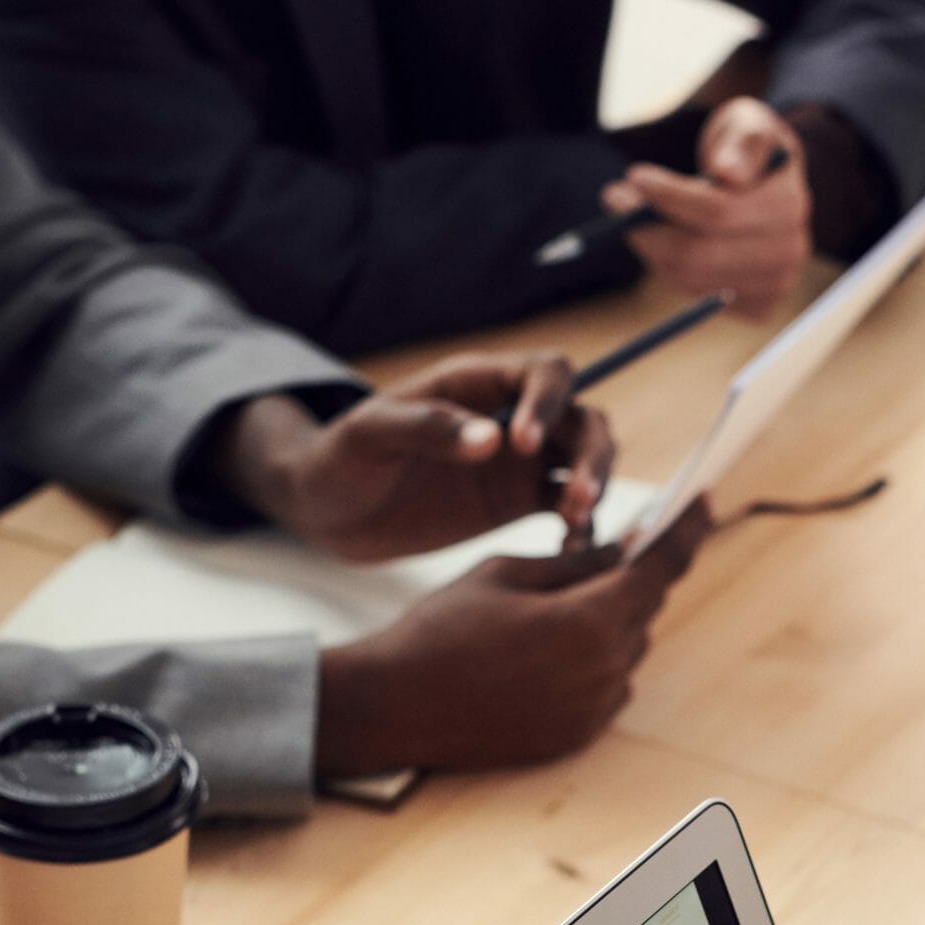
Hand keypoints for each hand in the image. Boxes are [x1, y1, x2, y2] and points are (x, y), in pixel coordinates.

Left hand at [227, 356, 614, 562]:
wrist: (330, 510)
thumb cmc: (340, 457)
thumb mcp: (369, 435)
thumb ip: (428, 429)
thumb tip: (493, 441)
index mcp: (477, 383)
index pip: (544, 372)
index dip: (547, 402)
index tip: (522, 446)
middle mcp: (511, 416)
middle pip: (581, 418)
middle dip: (591, 453)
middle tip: (577, 496)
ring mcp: (520, 463)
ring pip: (584, 461)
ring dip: (593, 487)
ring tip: (575, 524)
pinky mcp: (518, 504)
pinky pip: (567, 509)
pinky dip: (580, 526)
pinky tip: (569, 552)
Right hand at [314, 499, 709, 777]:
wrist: (394, 706)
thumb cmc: (441, 628)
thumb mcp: (506, 571)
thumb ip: (576, 561)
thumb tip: (626, 549)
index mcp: (590, 621)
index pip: (660, 567)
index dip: (686, 530)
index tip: (705, 501)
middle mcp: (604, 670)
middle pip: (642, 608)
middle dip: (626, 578)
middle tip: (597, 555)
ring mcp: (593, 710)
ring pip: (626, 648)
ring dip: (605, 622)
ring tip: (544, 614)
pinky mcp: (576, 737)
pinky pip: (606, 687)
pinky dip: (591, 663)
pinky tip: (538, 655)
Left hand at [609, 98, 813, 320]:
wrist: (765, 183)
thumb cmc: (746, 147)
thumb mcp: (747, 124)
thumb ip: (743, 142)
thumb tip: (728, 173)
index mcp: (788, 203)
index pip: (717, 212)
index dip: (670, 196)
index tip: (635, 176)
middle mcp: (789, 251)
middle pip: (699, 254)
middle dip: (647, 228)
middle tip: (614, 199)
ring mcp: (775, 284)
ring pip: (691, 278)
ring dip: (651, 248)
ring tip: (636, 217)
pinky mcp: (758, 306)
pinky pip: (696, 295)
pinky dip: (669, 269)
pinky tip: (666, 241)